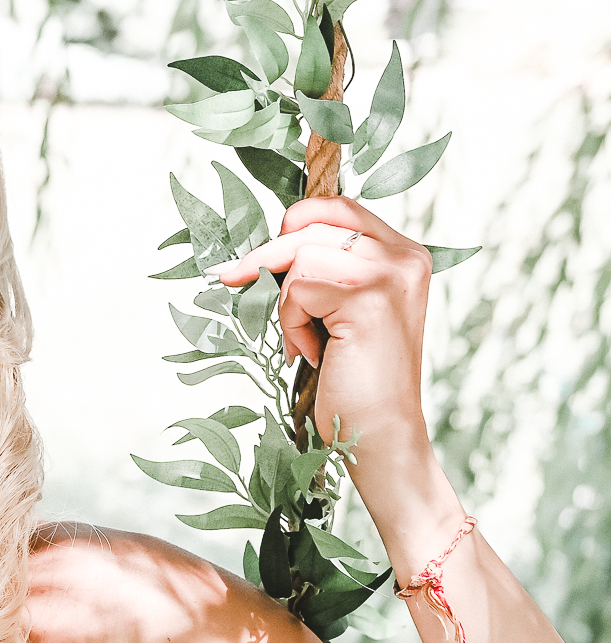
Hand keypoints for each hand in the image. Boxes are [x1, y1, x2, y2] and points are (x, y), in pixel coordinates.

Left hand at [217, 196, 433, 480]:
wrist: (381, 435)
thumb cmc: (355, 377)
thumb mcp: (340, 309)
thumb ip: (325, 268)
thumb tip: (266, 244)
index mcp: (403, 254)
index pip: (335, 208)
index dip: (291, 224)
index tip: (251, 257)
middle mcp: (404, 257)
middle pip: (311, 223)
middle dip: (269, 260)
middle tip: (237, 282)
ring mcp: (391, 274)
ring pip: (300, 255)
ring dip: (287, 304)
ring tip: (311, 342)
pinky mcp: (370, 298)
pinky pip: (298, 288)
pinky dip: (292, 324)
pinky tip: (316, 355)